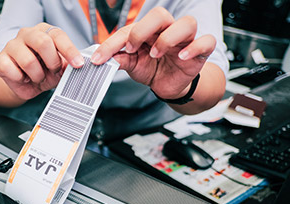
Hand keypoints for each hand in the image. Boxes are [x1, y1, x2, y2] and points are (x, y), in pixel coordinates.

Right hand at [0, 23, 83, 100]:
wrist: (23, 82)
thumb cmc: (43, 70)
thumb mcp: (58, 70)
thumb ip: (66, 66)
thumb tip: (75, 66)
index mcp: (44, 32)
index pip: (58, 35)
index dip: (69, 50)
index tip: (78, 64)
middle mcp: (27, 34)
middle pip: (43, 42)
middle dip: (52, 62)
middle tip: (54, 72)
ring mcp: (12, 45)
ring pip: (28, 61)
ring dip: (37, 76)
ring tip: (37, 77)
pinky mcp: (0, 59)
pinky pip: (12, 70)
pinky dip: (21, 79)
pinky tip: (23, 78)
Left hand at [91, 7, 215, 99]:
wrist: (168, 86)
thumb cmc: (152, 68)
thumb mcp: (132, 65)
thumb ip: (120, 60)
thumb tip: (102, 58)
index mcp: (148, 31)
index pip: (129, 29)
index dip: (112, 43)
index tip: (100, 57)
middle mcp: (167, 30)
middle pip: (160, 15)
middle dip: (142, 30)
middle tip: (131, 48)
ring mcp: (185, 40)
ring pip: (186, 23)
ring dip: (168, 38)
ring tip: (156, 54)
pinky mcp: (200, 52)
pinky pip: (206, 41)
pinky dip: (195, 47)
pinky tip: (182, 57)